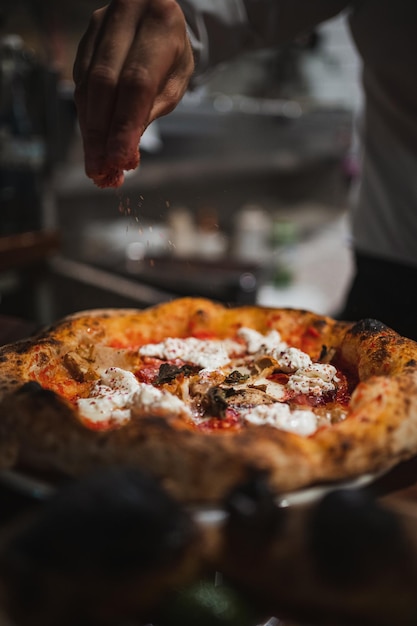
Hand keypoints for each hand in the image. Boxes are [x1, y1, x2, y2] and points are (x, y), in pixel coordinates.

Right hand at [73, 0, 194, 186]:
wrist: (158, 19)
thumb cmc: (171, 55)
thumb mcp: (174, 82)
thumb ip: (150, 112)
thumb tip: (124, 153)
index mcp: (160, 23)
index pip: (136, 83)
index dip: (124, 125)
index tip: (118, 159)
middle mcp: (126, 16)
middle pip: (104, 83)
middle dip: (100, 132)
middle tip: (100, 167)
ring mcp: (101, 25)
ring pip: (87, 84)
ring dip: (89, 129)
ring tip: (95, 161)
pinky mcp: (85, 38)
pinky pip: (80, 82)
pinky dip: (86, 115)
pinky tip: (92, 138)